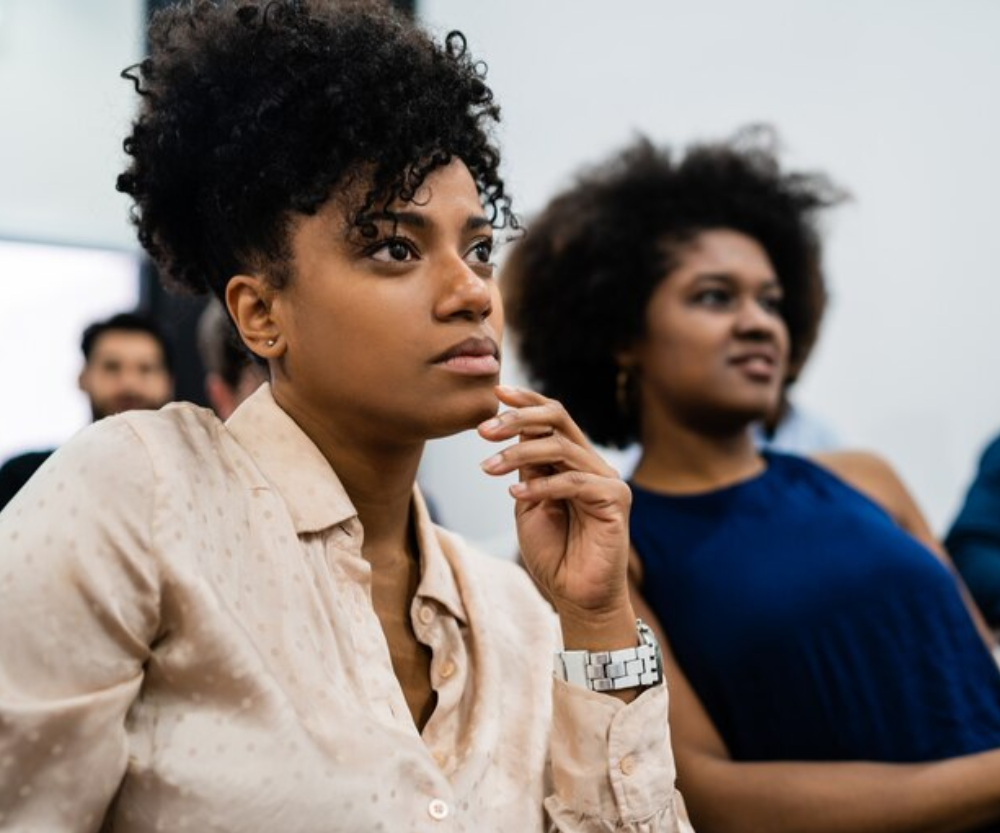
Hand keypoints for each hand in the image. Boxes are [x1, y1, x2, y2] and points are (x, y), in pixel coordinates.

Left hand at [478, 386, 634, 641]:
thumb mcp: (528, 503)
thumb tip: (512, 430)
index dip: (526, 401)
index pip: (553, 417)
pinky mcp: (616, 500)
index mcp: (572, 460)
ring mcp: (607, 480)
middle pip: (558, 419)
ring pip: (560, 447)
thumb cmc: (553, 553)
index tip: (495, 393)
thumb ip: (526, 468)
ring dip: (518, 454)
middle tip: (483, 430)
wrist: (576, 597)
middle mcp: (592, 464)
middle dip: (518, 418)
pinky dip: (540, 484)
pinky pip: (574, 481)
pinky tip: (515, 492)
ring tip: (487, 467)